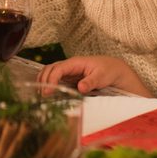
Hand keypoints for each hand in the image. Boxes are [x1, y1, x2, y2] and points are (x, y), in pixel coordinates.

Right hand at [37, 55, 151, 95]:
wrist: (115, 71)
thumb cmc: (109, 71)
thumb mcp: (102, 76)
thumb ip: (91, 81)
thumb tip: (80, 87)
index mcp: (76, 62)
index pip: (58, 68)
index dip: (51, 79)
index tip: (47, 91)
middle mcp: (70, 66)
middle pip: (50, 69)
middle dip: (43, 80)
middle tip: (42, 95)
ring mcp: (69, 72)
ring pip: (50, 72)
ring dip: (44, 81)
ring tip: (41, 94)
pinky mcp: (70, 78)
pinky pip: (56, 79)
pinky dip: (49, 84)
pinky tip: (48, 93)